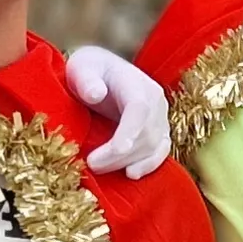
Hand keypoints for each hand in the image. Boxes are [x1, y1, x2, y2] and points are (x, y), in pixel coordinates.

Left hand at [65, 45, 170, 180]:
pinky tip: (131, 174)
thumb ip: (86, 80)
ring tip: (99, 169)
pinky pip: (160, 152)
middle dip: (120, 154)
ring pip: (153, 146)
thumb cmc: (90, 69)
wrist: (104, 70)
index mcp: (137, 84)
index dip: (130, 131)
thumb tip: (96, 94)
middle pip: (146, 133)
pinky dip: (148, 165)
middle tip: (92, 164)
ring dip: (128, 162)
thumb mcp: (82, 68)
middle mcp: (156, 101)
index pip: (140, 109)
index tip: (116, 149)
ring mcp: (160, 118)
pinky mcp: (159, 132)